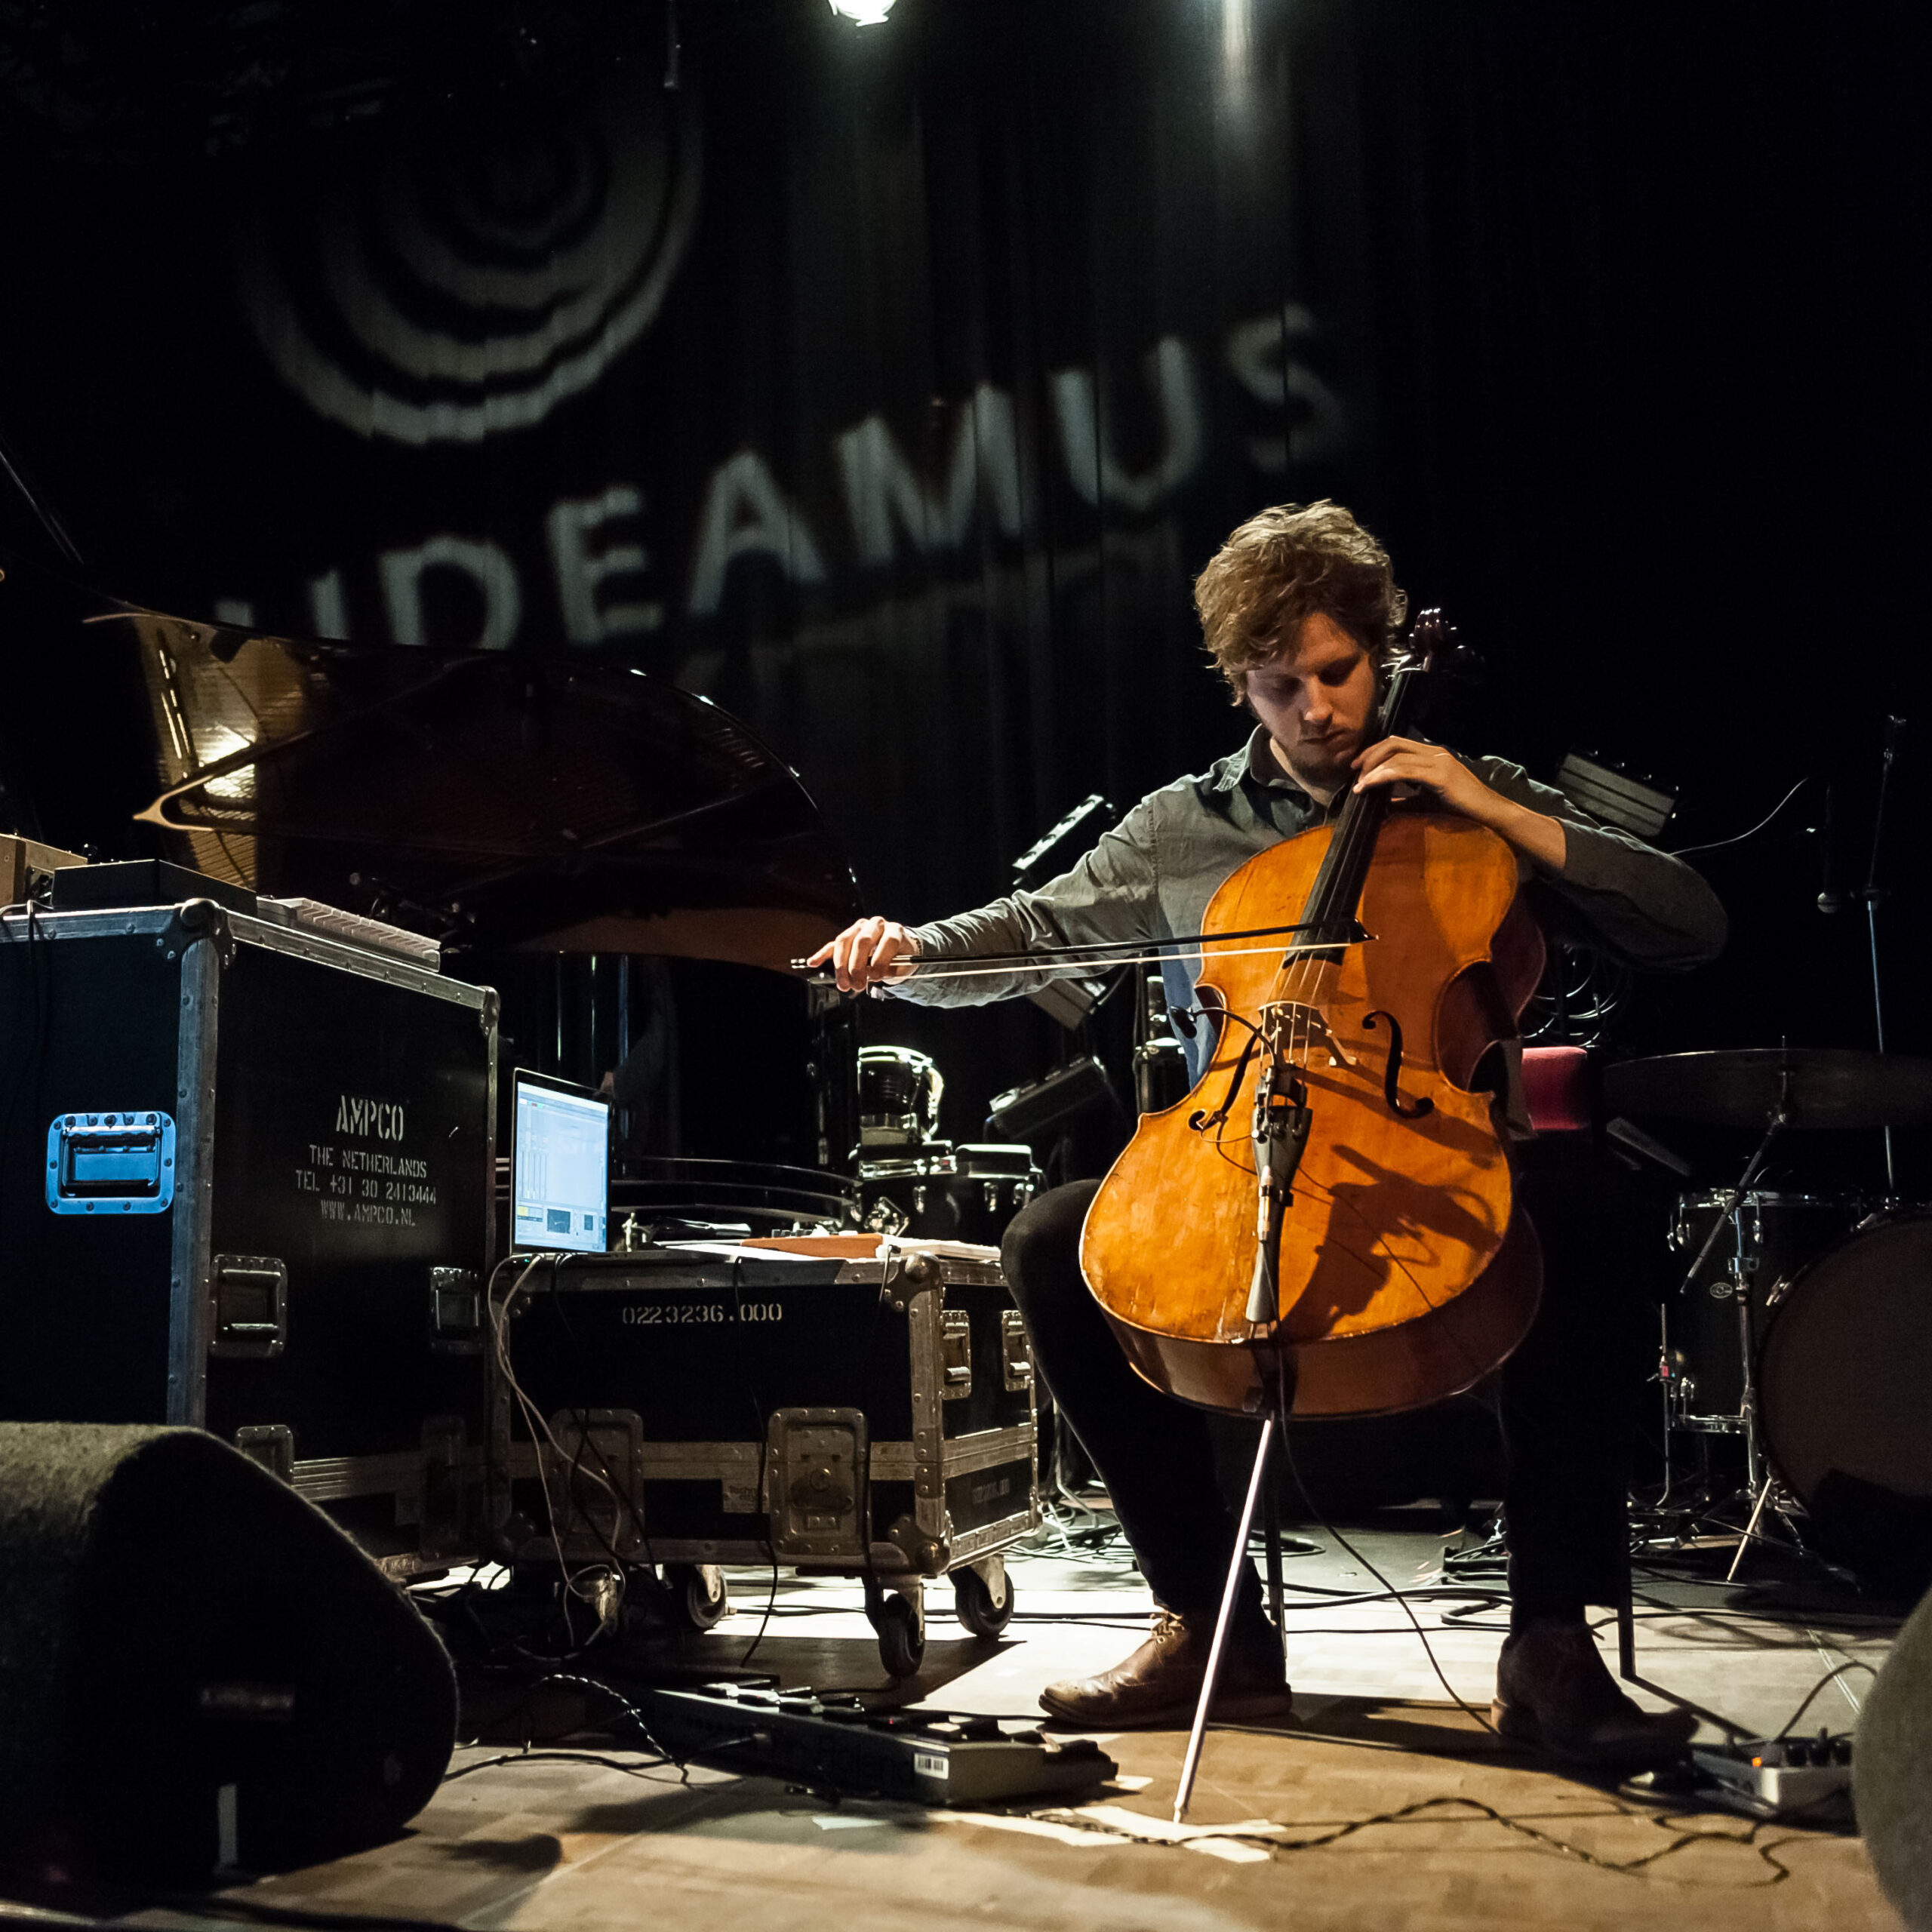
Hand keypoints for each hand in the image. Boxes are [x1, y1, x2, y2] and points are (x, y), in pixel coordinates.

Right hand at [808, 916, 921, 992]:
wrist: (899, 950)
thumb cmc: (900, 958)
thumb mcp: (902, 965)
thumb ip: (888, 969)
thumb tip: (869, 974)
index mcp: (894, 930)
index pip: (887, 941)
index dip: (881, 960)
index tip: (876, 977)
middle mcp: (876, 925)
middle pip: (862, 941)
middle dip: (857, 965)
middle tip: (857, 985)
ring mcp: (860, 928)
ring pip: (844, 941)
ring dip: (841, 965)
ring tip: (843, 984)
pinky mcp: (848, 936)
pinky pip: (833, 944)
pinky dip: (822, 954)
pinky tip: (813, 962)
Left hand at [1352, 737, 1567, 870]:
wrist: (1489, 813)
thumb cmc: (1461, 808)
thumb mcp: (1425, 802)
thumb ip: (1403, 801)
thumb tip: (1380, 805)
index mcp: (1432, 755)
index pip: (1397, 743)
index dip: (1374, 752)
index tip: (1357, 767)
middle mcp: (1435, 752)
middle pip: (1393, 743)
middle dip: (1369, 756)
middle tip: (1353, 772)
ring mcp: (1438, 761)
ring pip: (1396, 756)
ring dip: (1373, 769)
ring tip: (1359, 784)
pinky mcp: (1440, 775)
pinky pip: (1404, 771)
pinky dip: (1382, 777)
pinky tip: (1370, 786)